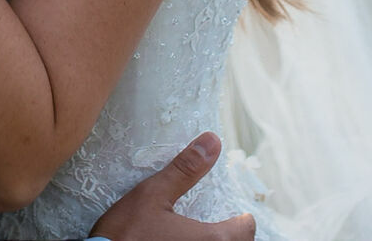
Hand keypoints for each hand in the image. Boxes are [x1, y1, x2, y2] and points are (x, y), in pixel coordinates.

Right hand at [90, 133, 253, 240]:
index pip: (246, 231)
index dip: (242, 220)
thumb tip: (212, 141)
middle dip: (232, 236)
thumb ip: (185, 170)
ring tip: (199, 235)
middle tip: (221, 225)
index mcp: (210, 239)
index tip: (237, 214)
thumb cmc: (125, 235)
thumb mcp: (152, 195)